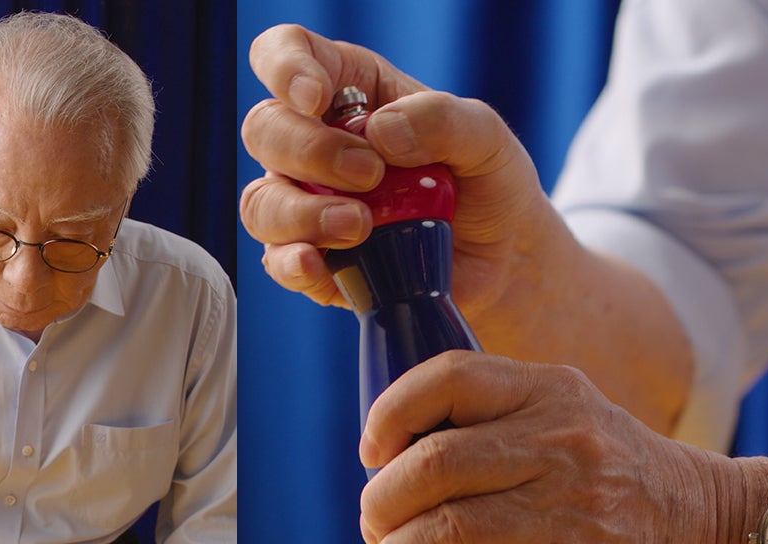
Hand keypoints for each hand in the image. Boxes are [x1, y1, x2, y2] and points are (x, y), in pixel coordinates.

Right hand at [242, 25, 558, 325]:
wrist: (505, 259)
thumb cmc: (490, 183)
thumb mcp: (485, 137)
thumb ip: (441, 119)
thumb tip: (380, 133)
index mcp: (350, 89)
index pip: (289, 54)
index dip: (285, 68)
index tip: (315, 99)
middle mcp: (317, 143)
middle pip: (266, 129)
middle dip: (309, 151)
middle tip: (370, 175)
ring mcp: (311, 203)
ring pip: (262, 201)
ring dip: (300, 213)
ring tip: (360, 225)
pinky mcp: (319, 260)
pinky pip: (280, 261)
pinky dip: (293, 263)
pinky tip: (319, 264)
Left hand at [358, 351, 762, 543]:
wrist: (714, 530)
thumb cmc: (621, 480)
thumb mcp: (574, 417)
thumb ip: (506, 419)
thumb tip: (398, 458)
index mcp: (552, 390)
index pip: (449, 379)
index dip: (390, 415)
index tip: (373, 454)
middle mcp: (562, 444)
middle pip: (434, 465)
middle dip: (381, 503)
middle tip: (374, 527)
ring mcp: (575, 510)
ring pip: (452, 531)